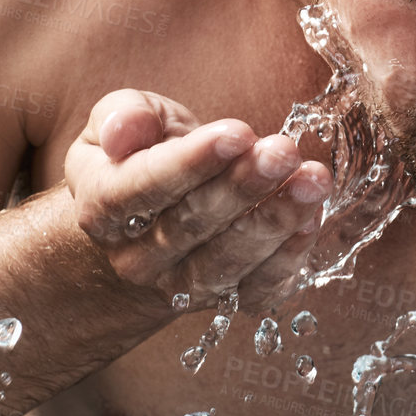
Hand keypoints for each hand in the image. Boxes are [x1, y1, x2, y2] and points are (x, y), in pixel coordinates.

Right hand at [64, 89, 329, 314]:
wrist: (143, 221)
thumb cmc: (138, 154)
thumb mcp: (117, 120)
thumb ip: (122, 116)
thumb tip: (124, 131)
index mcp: (104, 206)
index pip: (144, 188)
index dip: (192, 162)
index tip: (237, 133)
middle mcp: (137, 258)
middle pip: (192, 225)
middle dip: (244, 186)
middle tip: (283, 150)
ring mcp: (179, 285)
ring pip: (228, 261)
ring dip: (276, 220)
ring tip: (312, 180)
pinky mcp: (223, 299)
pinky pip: (257, 289)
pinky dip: (289, 258)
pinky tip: (312, 218)